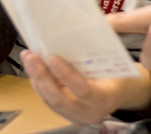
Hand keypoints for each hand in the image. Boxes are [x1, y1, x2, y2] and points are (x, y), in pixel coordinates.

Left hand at [20, 50, 150, 124]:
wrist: (122, 93)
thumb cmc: (120, 77)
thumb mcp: (115, 65)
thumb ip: (96, 55)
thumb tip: (76, 34)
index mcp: (103, 99)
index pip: (82, 90)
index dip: (65, 75)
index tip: (52, 58)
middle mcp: (88, 113)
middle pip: (58, 99)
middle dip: (41, 76)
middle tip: (32, 57)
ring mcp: (76, 116)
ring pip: (49, 100)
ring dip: (36, 78)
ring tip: (29, 58)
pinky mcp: (66, 114)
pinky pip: (48, 100)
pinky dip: (39, 84)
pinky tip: (33, 69)